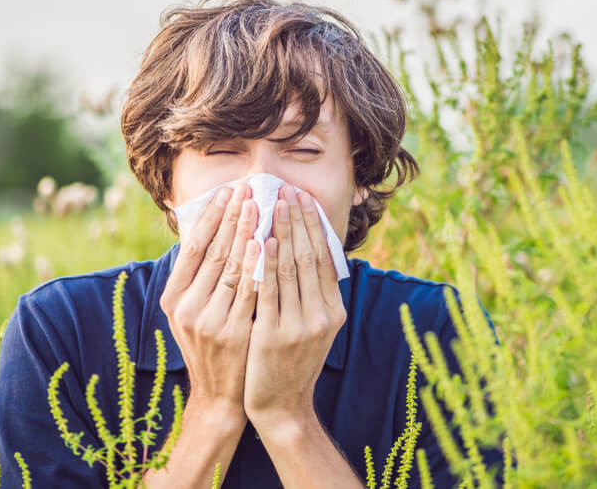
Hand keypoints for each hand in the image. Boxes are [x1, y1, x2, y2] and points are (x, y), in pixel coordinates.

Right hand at [159, 183, 259, 425]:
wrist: (221, 395)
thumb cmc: (212, 344)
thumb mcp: (193, 311)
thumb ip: (199, 276)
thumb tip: (212, 227)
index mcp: (173, 298)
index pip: (193, 247)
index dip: (211, 217)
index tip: (228, 191)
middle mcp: (186, 308)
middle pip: (214, 252)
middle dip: (233, 217)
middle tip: (248, 188)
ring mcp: (209, 321)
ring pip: (232, 267)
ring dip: (248, 232)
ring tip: (261, 205)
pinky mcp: (233, 333)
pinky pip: (250, 291)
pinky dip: (259, 265)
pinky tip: (268, 243)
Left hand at [243, 185, 346, 430]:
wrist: (280, 406)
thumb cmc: (291, 361)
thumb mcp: (312, 328)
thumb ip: (312, 294)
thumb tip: (307, 252)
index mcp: (333, 311)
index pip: (324, 257)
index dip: (313, 225)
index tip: (303, 198)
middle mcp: (322, 316)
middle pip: (309, 256)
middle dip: (297, 220)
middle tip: (287, 190)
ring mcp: (300, 326)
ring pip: (291, 268)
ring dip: (282, 232)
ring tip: (273, 204)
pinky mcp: (274, 335)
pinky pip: (270, 291)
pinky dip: (267, 263)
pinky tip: (263, 240)